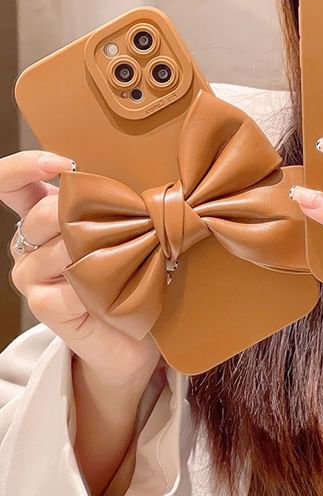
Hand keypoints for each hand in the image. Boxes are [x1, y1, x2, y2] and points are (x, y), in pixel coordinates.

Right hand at [2, 151, 160, 387]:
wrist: (134, 334)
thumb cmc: (134, 272)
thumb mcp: (125, 229)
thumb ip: (113, 203)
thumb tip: (135, 172)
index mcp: (43, 218)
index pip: (11, 183)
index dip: (25, 165)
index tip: (62, 163)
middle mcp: (29, 244)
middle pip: (44, 212)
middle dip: (91, 217)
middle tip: (131, 228)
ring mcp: (30, 276)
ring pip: (61, 247)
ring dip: (104, 252)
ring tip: (130, 262)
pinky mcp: (42, 305)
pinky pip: (71, 285)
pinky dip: (101, 286)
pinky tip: (115, 293)